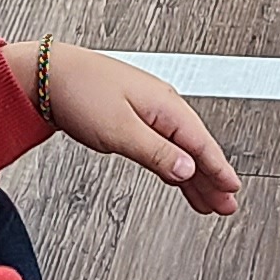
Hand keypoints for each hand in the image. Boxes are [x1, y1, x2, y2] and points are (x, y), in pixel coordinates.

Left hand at [7, 38, 243, 216]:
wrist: (47, 73)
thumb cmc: (80, 91)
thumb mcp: (120, 130)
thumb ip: (157, 152)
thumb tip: (188, 169)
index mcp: (166, 105)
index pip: (201, 144)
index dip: (219, 170)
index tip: (232, 190)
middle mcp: (162, 106)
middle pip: (195, 150)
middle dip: (212, 179)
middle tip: (226, 206)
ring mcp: (147, 112)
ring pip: (180, 150)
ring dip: (194, 176)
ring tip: (207, 201)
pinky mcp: (132, 118)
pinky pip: (163, 146)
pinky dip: (173, 166)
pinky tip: (178, 178)